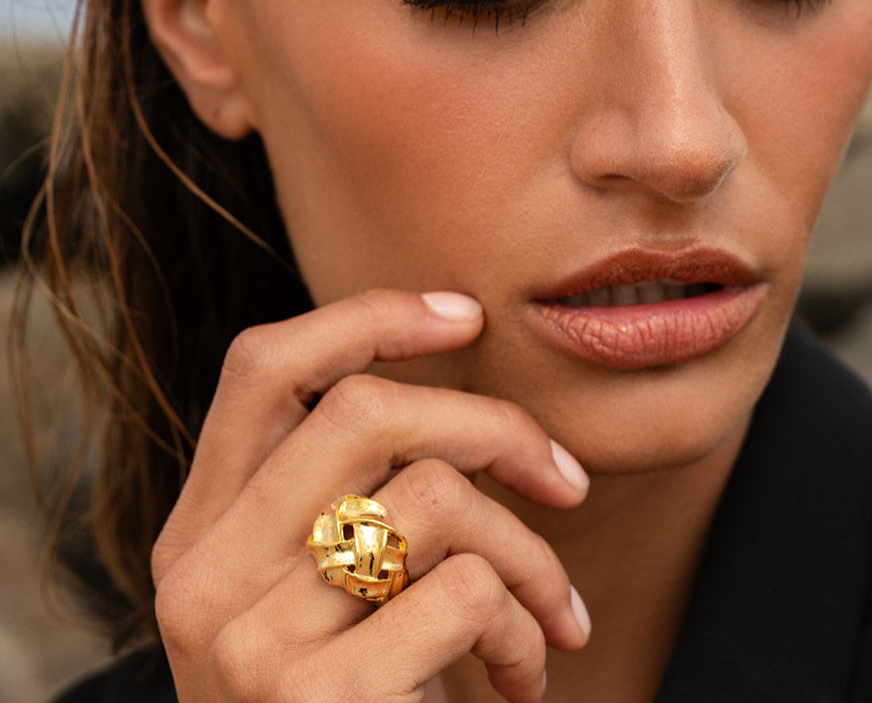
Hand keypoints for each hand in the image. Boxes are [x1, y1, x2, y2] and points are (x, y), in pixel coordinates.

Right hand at [151, 290, 590, 702]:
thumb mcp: (320, 596)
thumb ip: (344, 500)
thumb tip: (454, 392)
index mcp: (199, 532)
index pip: (262, 366)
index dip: (368, 318)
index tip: (466, 315)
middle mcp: (202, 576)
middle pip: (367, 411)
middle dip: (494, 426)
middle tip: (564, 479)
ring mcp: (250, 641)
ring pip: (436, 497)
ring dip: (531, 554)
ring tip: (551, 616)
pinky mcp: (317, 702)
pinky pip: (467, 590)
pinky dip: (527, 624)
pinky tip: (526, 681)